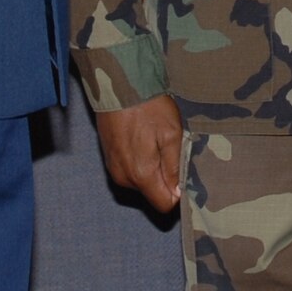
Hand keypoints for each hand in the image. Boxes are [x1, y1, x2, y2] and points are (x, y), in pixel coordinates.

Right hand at [94, 95, 183, 211]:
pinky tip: (142, 139)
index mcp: (141, 174)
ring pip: (141, 183)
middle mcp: (124, 178)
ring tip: (154, 140)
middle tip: (169, 149)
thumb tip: (178, 193)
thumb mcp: (171, 134)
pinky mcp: (109, 159)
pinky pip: (129, 171)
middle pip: (152, 193)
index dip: (177, 193)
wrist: (118, 85)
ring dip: (151, 168)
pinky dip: (139, 161)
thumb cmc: (148, 107)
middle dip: (165, 178)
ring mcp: (114, 169)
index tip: (183, 173)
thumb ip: (175, 167)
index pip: (164, 204)